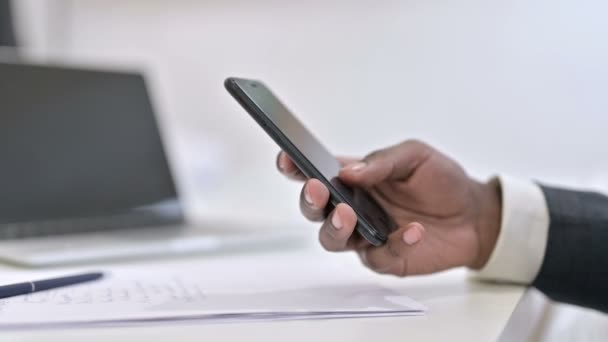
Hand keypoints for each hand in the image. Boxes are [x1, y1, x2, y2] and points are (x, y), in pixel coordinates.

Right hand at [276, 140, 501, 275]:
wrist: (475, 214)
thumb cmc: (441, 181)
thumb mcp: (414, 156)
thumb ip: (382, 162)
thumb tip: (350, 171)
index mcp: (354, 180)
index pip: (315, 173)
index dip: (295, 167)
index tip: (287, 159)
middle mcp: (354, 208)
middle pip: (314, 210)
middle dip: (309, 201)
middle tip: (318, 189)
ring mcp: (366, 235)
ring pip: (332, 240)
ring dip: (335, 227)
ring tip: (349, 214)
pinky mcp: (386, 258)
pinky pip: (378, 256)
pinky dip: (395, 243)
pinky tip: (412, 229)